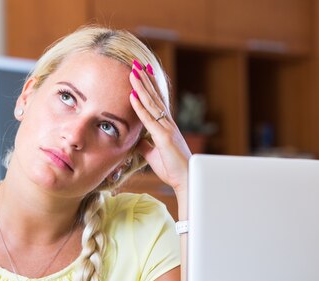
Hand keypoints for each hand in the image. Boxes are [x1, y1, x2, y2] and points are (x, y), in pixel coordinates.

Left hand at [129, 63, 190, 195]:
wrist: (185, 180)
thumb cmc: (172, 168)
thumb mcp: (152, 154)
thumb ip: (145, 145)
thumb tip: (135, 140)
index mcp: (165, 126)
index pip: (155, 102)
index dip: (148, 87)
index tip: (141, 73)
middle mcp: (167, 123)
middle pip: (154, 97)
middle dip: (145, 79)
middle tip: (136, 63)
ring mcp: (167, 128)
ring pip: (152, 103)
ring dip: (142, 87)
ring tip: (133, 71)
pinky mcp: (164, 137)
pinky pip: (149, 119)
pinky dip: (140, 107)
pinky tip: (133, 95)